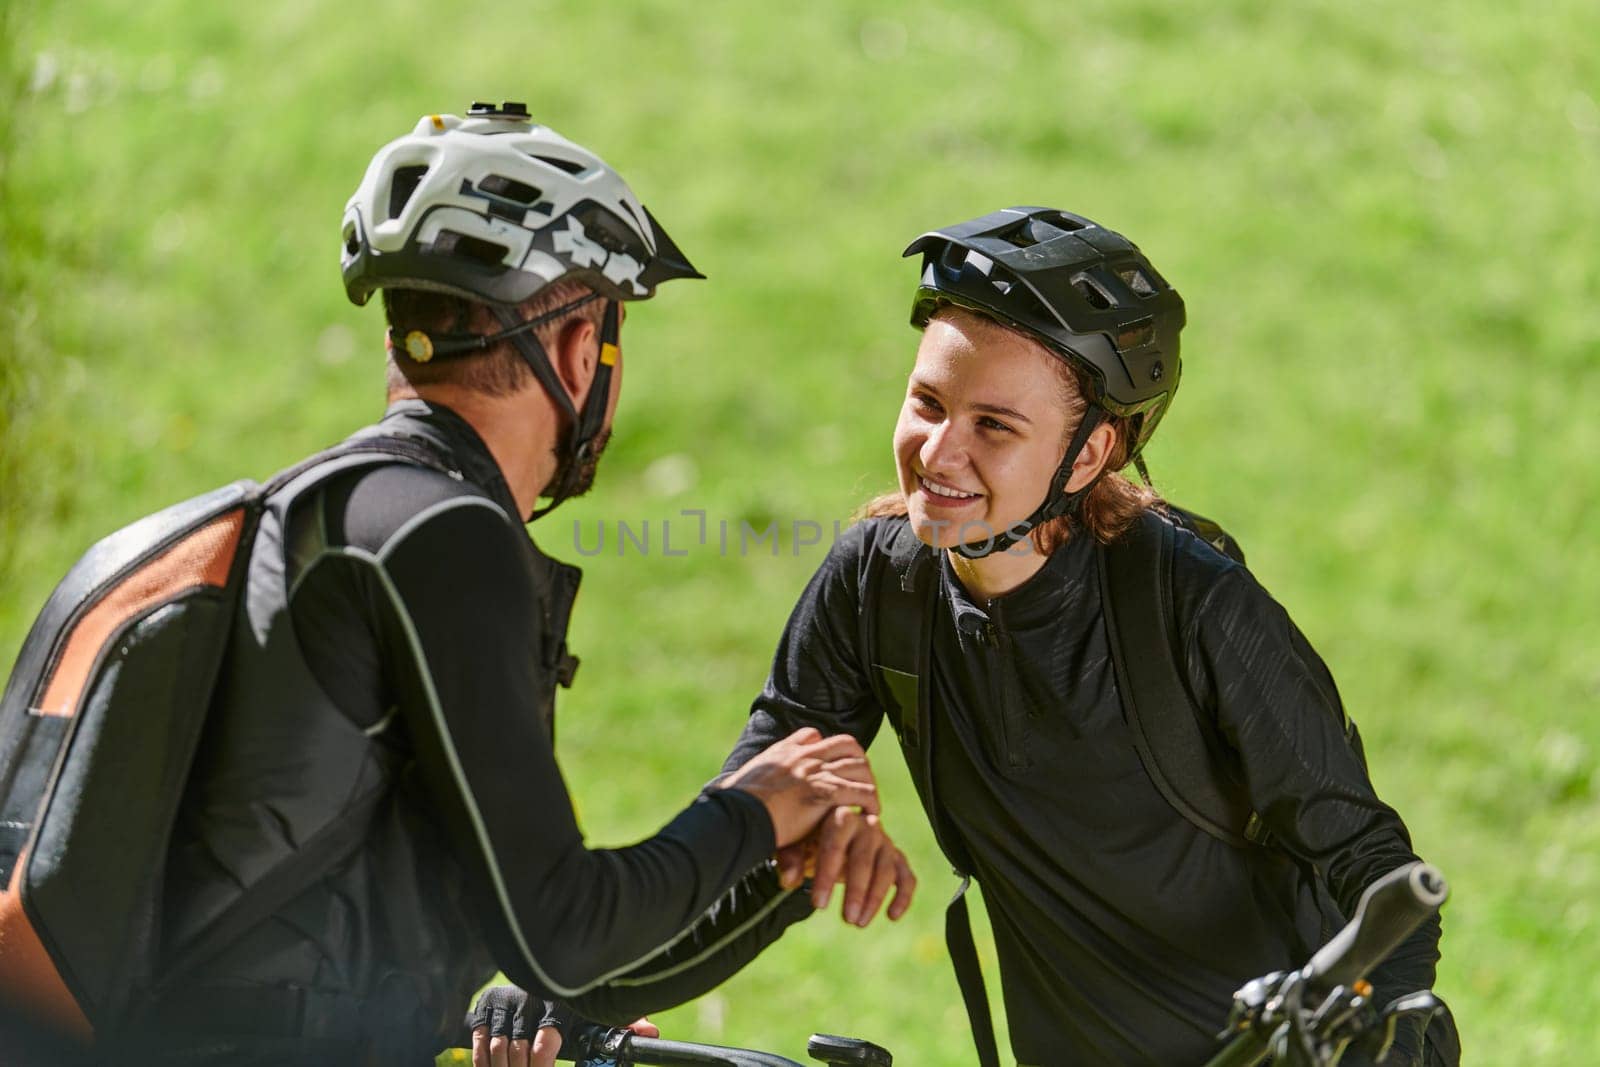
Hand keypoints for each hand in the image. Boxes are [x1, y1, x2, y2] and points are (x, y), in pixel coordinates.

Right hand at [471, 989, 656, 1066]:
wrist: (539, 969)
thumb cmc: (573, 1002)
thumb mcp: (596, 1011)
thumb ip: (623, 1022)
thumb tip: (652, 1032)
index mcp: (558, 1000)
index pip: (547, 1038)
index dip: (543, 1064)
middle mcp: (529, 997)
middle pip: (520, 1048)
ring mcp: (505, 1001)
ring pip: (499, 1046)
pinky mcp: (485, 1004)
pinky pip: (479, 1039)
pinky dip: (482, 1061)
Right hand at [718, 727, 878, 847]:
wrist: (738, 814)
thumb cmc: (734, 807)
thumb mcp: (737, 782)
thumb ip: (744, 780)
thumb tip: (726, 789)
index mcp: (784, 752)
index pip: (812, 736)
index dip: (826, 748)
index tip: (831, 764)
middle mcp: (804, 757)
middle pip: (846, 746)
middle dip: (858, 762)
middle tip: (861, 781)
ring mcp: (817, 772)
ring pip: (859, 767)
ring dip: (868, 783)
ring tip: (870, 800)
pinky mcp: (827, 793)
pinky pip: (862, 793)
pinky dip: (871, 802)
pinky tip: (872, 815)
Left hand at [776, 808, 916, 925]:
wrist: (830, 831)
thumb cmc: (809, 838)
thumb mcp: (795, 843)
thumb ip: (791, 858)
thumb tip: (788, 880)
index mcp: (840, 817)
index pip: (835, 846)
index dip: (827, 877)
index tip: (818, 904)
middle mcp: (866, 826)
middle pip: (864, 859)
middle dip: (856, 891)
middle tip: (847, 919)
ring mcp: (884, 841)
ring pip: (885, 869)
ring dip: (874, 898)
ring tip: (858, 923)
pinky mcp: (896, 857)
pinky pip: (906, 877)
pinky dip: (903, 896)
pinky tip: (892, 916)